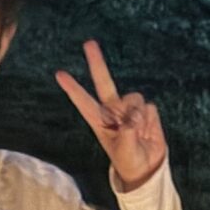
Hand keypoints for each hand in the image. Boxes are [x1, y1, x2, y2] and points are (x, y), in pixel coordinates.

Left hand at [56, 39, 167, 189]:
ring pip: (134, 98)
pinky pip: (149, 107)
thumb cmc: (129, 161)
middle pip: (104, 81)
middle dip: (97, 62)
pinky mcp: (146, 111)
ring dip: (138, 114)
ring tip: (139, 132)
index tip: (59, 74)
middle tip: (88, 42)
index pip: (83, 102)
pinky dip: (150, 119)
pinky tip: (148, 131)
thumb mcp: (124, 151)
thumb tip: (133, 115)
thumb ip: (127, 132)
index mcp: (100, 121)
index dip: (73, 88)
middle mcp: (113, 110)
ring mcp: (130, 109)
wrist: (148, 167)